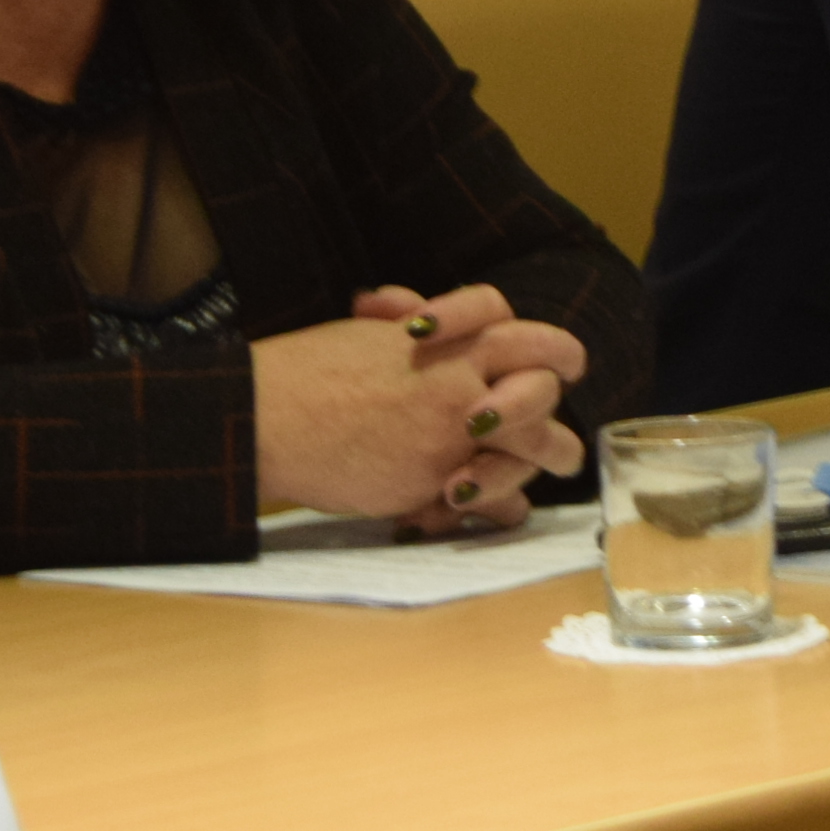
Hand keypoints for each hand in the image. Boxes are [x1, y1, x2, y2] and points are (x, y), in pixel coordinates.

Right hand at [251, 283, 589, 527]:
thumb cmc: (312, 369)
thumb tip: (425, 319)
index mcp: (455, 341)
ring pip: (538, 448)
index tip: (557, 366)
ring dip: (546, 460)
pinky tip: (501, 511)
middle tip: (557, 428)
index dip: (551, 351)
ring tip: (549, 469)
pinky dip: (502, 508)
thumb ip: (420, 330)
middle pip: (547, 388)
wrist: (272, 415)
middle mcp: (467, 383)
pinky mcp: (436, 482)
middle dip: (555, 408)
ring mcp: (457, 434)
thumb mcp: (376, 334)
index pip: (531, 335)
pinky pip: (497, 502)